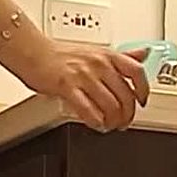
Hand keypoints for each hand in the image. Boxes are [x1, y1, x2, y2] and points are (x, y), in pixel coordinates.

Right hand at [24, 43, 150, 131]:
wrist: (33, 52)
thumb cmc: (61, 54)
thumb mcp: (96, 51)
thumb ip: (121, 56)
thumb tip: (144, 53)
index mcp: (108, 55)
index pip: (136, 72)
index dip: (143, 90)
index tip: (142, 101)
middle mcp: (98, 64)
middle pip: (125, 95)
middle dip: (127, 114)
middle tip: (123, 122)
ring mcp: (83, 75)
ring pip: (110, 105)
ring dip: (112, 121)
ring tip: (109, 125)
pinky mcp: (67, 86)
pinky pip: (88, 110)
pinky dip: (96, 122)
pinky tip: (96, 124)